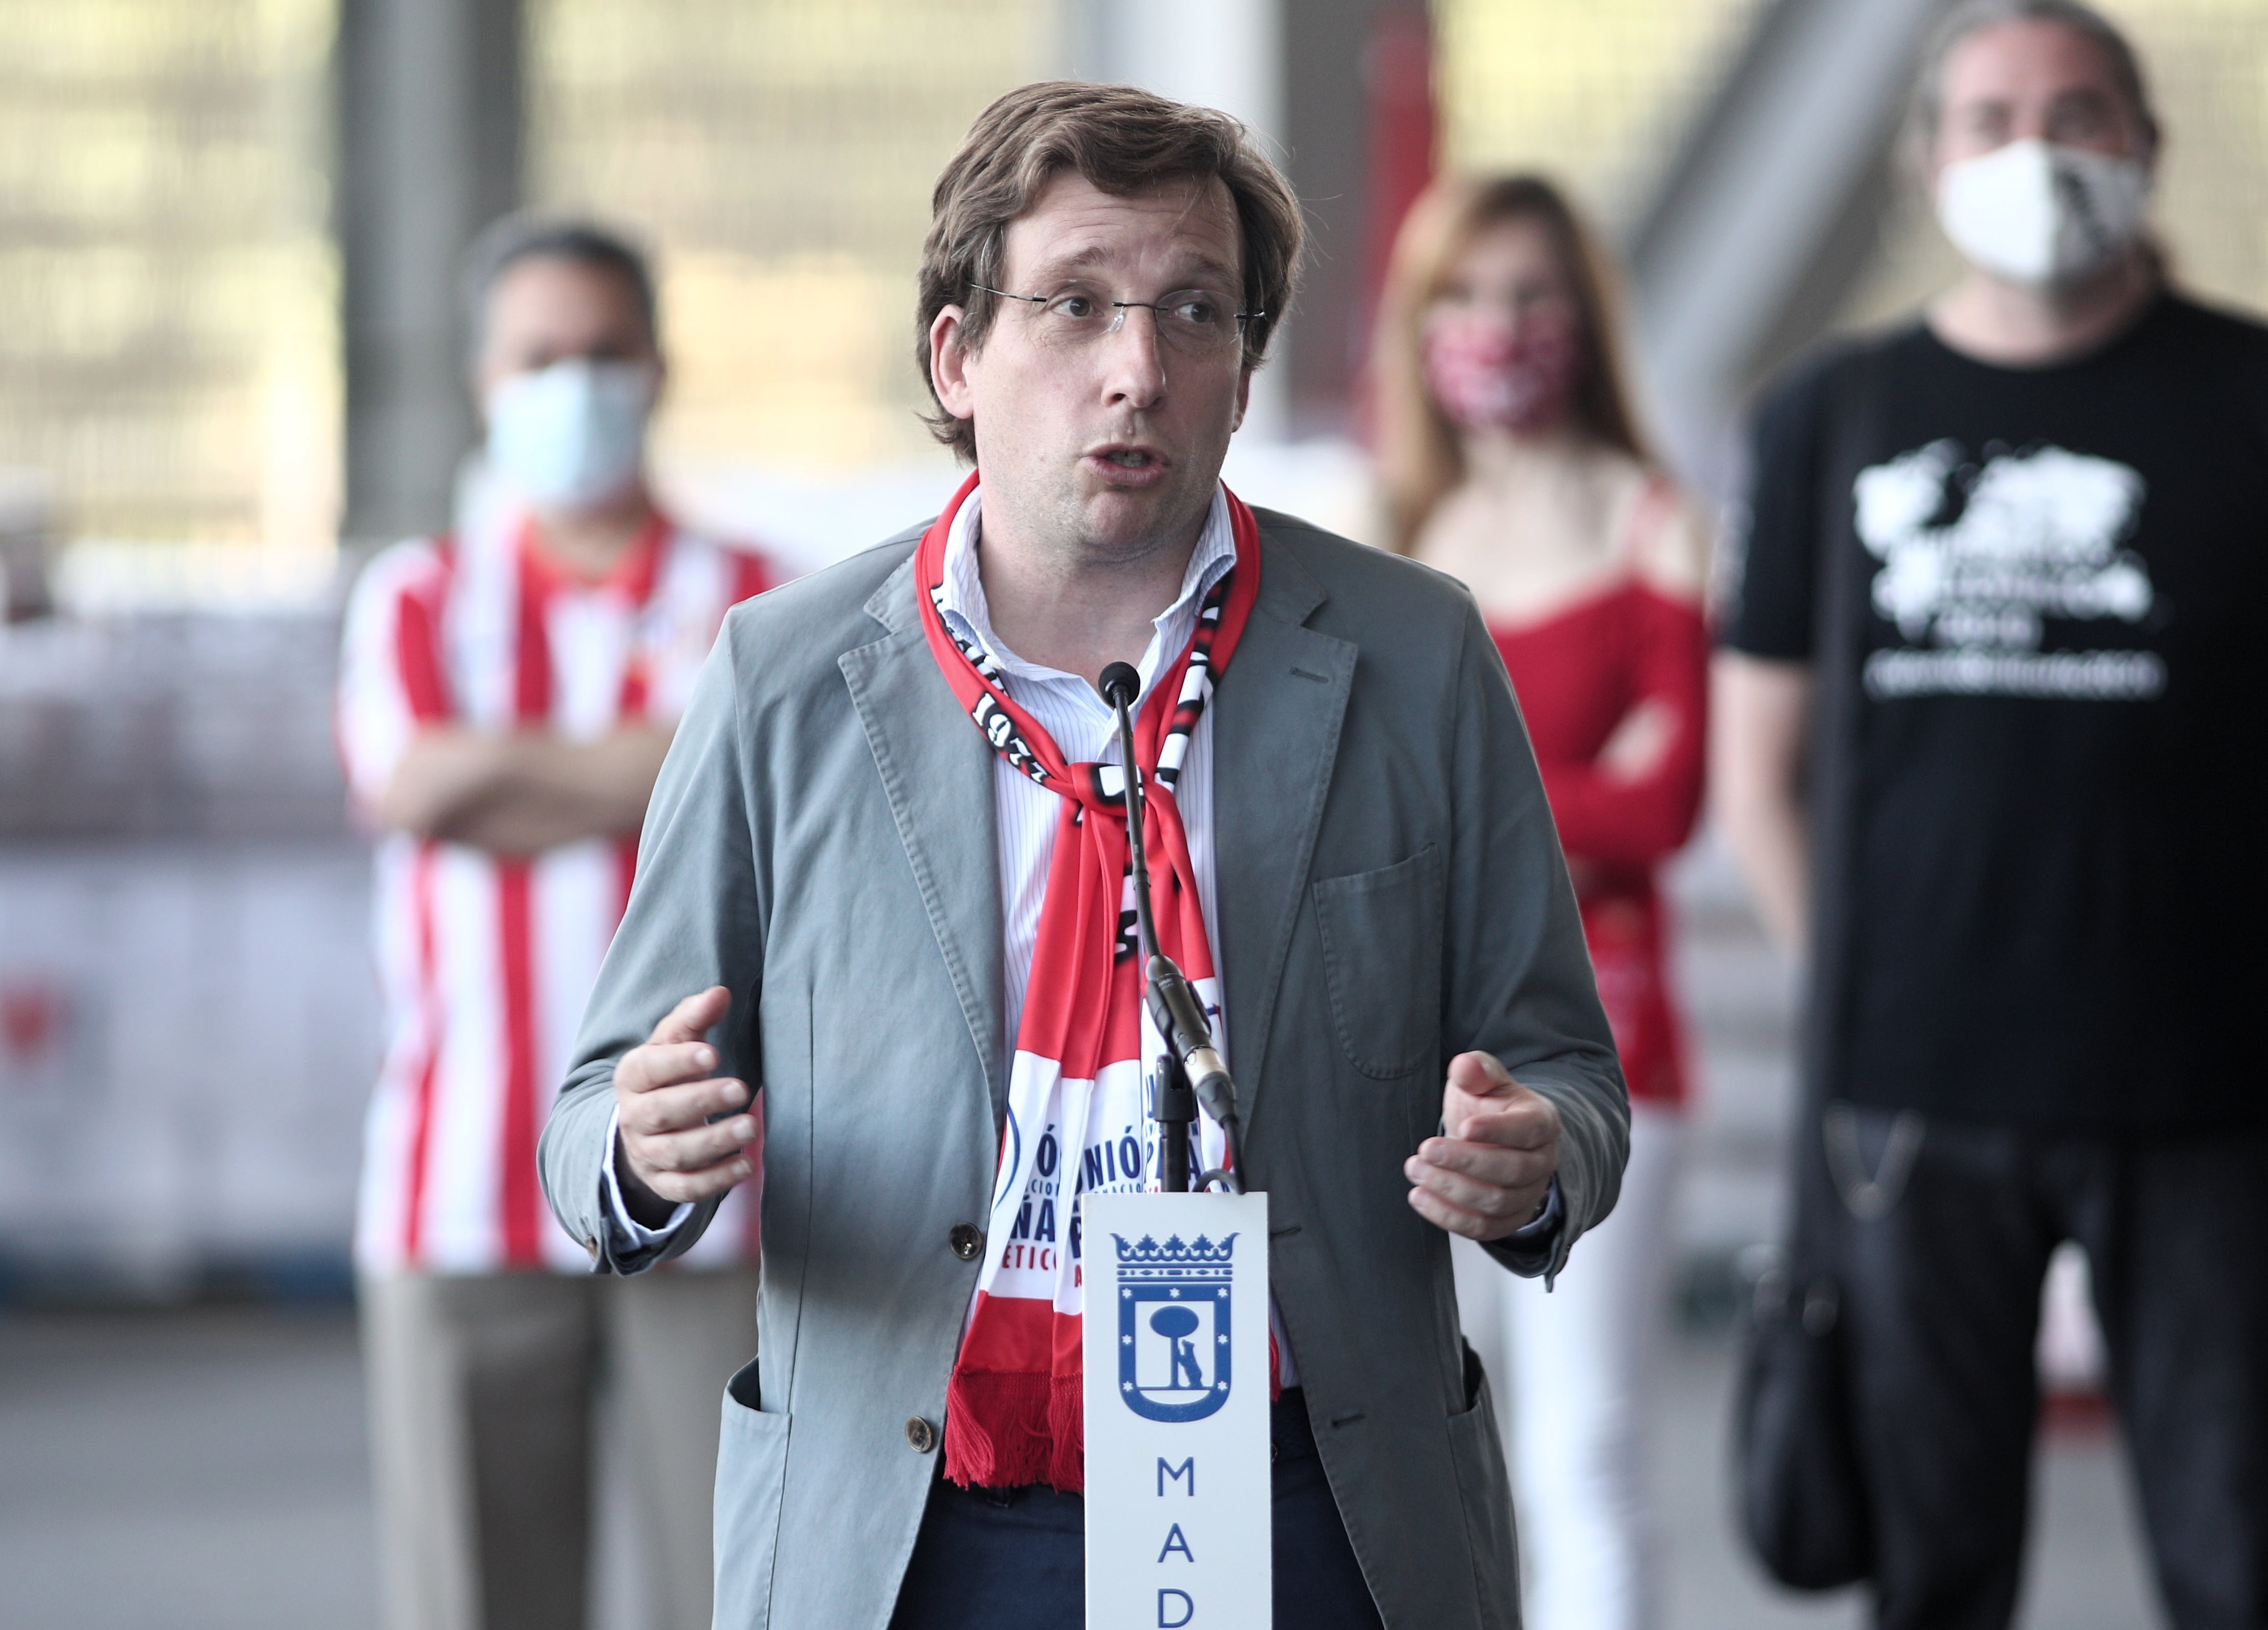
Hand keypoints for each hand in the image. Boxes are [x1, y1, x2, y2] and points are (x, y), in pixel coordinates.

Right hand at [613, 986, 758, 1223]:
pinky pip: (685, 1188)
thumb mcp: (674, 1042)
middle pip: (661, 1113)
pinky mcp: (663, 1183)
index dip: (677, 1062)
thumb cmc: (667, 1074)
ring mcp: (646, 1153)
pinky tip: (746, 1164)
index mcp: (632, 1077)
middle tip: (742, 1089)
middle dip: (701, 1102)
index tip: (713, 1054)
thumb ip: (695, 1017)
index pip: (648, 1069)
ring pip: (675, 1153)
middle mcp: (633, 1117)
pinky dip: (715, 1180)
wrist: (643, 1126)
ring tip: (750, 1126)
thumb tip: (720, 993)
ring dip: (714, 1141)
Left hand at [1404, 1051, 1560, 1241]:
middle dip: (1464, 1163)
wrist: (1487, 1136)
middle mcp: (1543, 1161)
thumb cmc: (1486, 1104)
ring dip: (1450, 1190)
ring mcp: (1529, 1194)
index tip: (1462, 1128)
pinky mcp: (1509, 1220)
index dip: (1497, 1131)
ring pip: (1496, 1203)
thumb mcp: (1481, 1079)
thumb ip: (1474, 1070)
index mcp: (1542, 1121)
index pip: (1528, 1130)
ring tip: (1415, 1170)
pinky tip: (1419, 1197)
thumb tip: (1464, 1066)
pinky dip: (1449, 1217)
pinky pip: (1483, 1229)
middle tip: (1425, 1150)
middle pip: (1511, 1171)